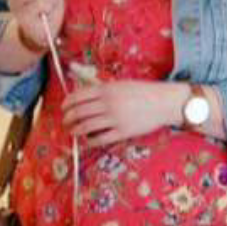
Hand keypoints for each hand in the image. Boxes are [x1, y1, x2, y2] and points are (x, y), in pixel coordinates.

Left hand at [61, 80, 177, 146]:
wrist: (162, 102)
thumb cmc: (142, 92)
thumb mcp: (120, 84)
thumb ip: (102, 88)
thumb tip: (82, 89)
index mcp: (106, 89)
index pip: (78, 96)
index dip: (67, 103)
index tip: (64, 108)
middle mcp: (108, 103)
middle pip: (80, 112)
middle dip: (68, 118)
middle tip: (65, 121)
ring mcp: (115, 118)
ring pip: (87, 126)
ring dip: (76, 130)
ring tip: (72, 131)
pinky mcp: (122, 132)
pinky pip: (100, 138)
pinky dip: (90, 141)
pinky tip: (86, 141)